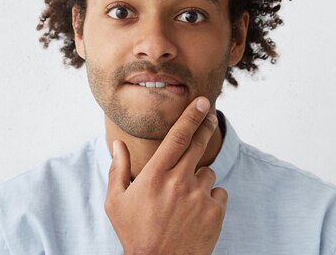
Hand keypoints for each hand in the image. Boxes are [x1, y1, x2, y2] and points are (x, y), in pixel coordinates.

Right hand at [105, 97, 226, 254]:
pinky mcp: (214, 213)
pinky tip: (195, 212)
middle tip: (211, 116)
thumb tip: (118, 145)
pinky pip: (219, 193)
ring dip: (199, 178)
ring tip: (184, 200)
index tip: (203, 102)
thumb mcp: (116, 202)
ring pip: (207, 172)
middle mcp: (178, 182)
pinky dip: (210, 198)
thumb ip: (118, 170)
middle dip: (206, 126)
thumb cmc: (134, 234)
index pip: (177, 137)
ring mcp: (199, 197)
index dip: (191, 116)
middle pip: (198, 144)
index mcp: (154, 175)